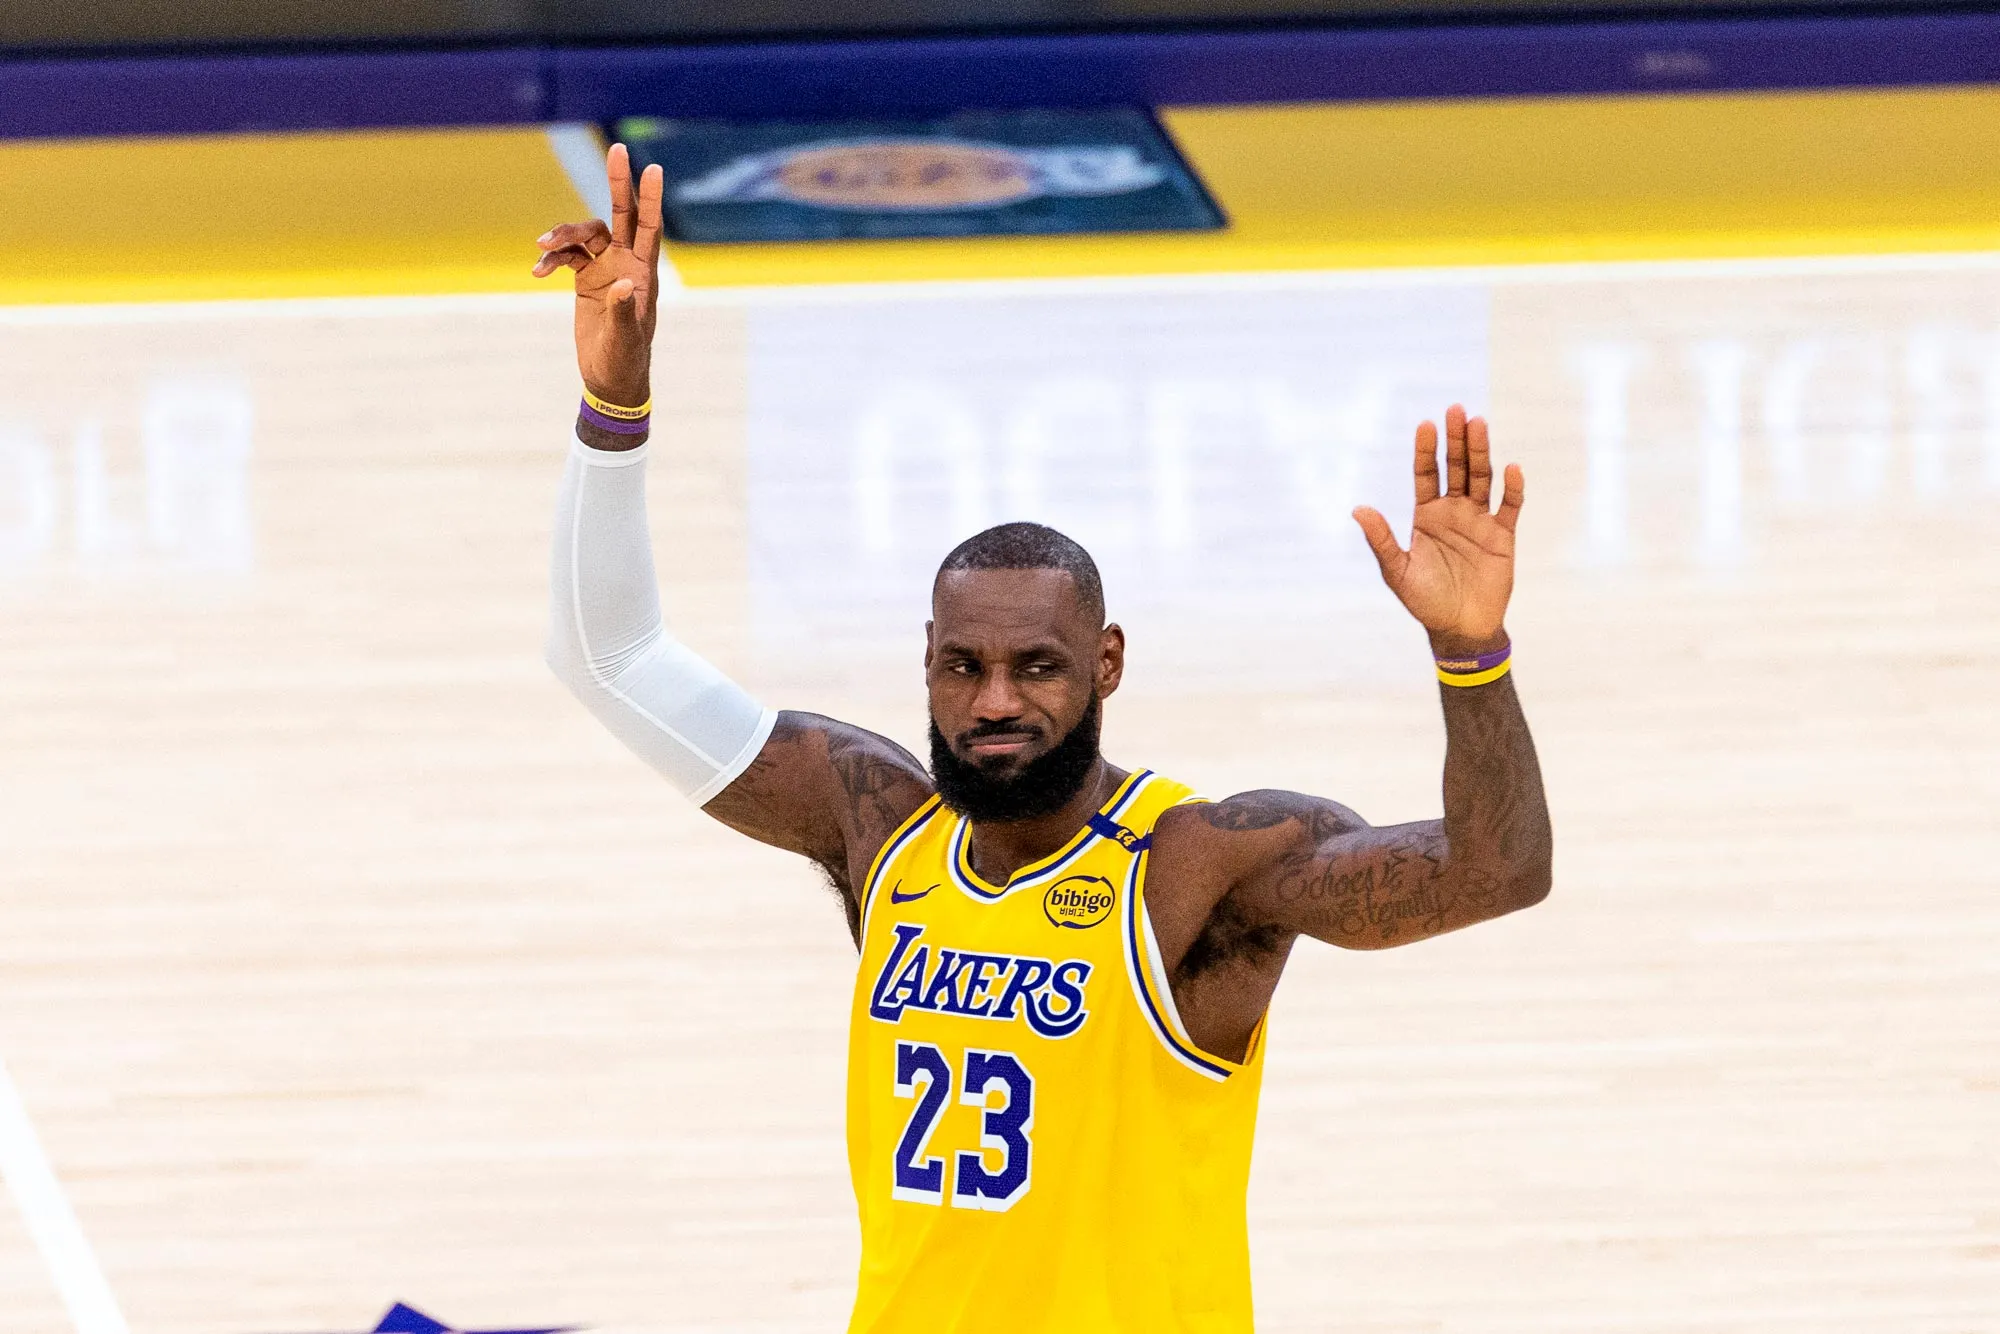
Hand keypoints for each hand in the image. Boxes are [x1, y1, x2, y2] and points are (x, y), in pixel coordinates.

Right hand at [530, 143, 662, 409]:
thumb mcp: (625, 338)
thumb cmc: (625, 360)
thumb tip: (622, 285)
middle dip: (619, 183)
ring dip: (564, 233)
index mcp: (644, 273)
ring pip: (585, 234)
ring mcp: (605, 268)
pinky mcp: (585, 279)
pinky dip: (552, 257)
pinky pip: (566, 256)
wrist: (610, 379)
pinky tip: (539, 270)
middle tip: (618, 149)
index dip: (651, 198)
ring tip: (542, 245)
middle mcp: (626, 264)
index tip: (652, 168)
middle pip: (623, 214)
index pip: (651, 228)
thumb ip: (622, 311)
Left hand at [1352, 405, 1523, 655]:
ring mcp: (1479, 521)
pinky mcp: (1503, 536)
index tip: (1425, 424)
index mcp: (1426, 515)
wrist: (1459, 628)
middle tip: (1456, 410)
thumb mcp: (1397, 571)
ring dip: (1481, 452)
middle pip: (1457, 468)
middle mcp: (1453, 511)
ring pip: (1482, 479)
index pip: (1426, 474)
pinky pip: (1510, 507)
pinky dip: (1513, 488)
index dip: (1426, 450)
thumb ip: (1381, 540)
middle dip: (1456, 440)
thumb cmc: (1425, 600)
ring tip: (1479, 424)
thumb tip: (1358, 509)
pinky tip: (1512, 468)